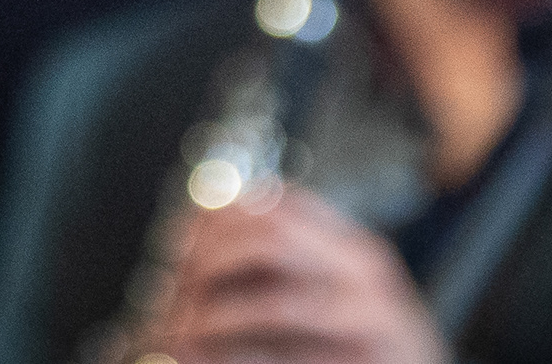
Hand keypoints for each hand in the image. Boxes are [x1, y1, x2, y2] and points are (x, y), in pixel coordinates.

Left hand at [151, 189, 445, 363]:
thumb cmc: (376, 352)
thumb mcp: (342, 295)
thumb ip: (290, 266)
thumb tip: (198, 240)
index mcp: (356, 250)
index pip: (277, 204)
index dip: (216, 218)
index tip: (178, 242)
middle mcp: (367, 278)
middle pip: (269, 240)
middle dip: (208, 263)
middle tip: (175, 293)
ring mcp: (373, 325)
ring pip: (277, 305)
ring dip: (216, 320)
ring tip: (181, 334)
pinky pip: (294, 360)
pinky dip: (242, 360)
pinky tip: (212, 360)